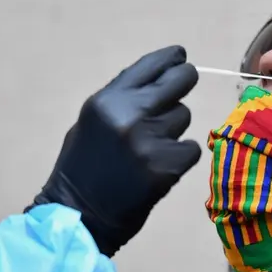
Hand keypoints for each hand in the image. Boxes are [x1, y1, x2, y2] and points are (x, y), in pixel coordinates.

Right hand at [29, 46, 200, 255]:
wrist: (81, 215)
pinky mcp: (167, 166)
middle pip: (181, 81)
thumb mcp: (93, 122)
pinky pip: (190, 148)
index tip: (181, 57)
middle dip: (184, 81)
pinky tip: (161, 167)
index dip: (171, 59)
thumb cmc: (82, 168)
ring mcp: (151, 140)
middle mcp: (130, 114)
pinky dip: (181, 156)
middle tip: (183, 87)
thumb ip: (123, 100)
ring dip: (175, 128)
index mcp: (108, 100)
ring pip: (184, 117)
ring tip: (151, 147)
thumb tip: (159, 81)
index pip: (151, 65)